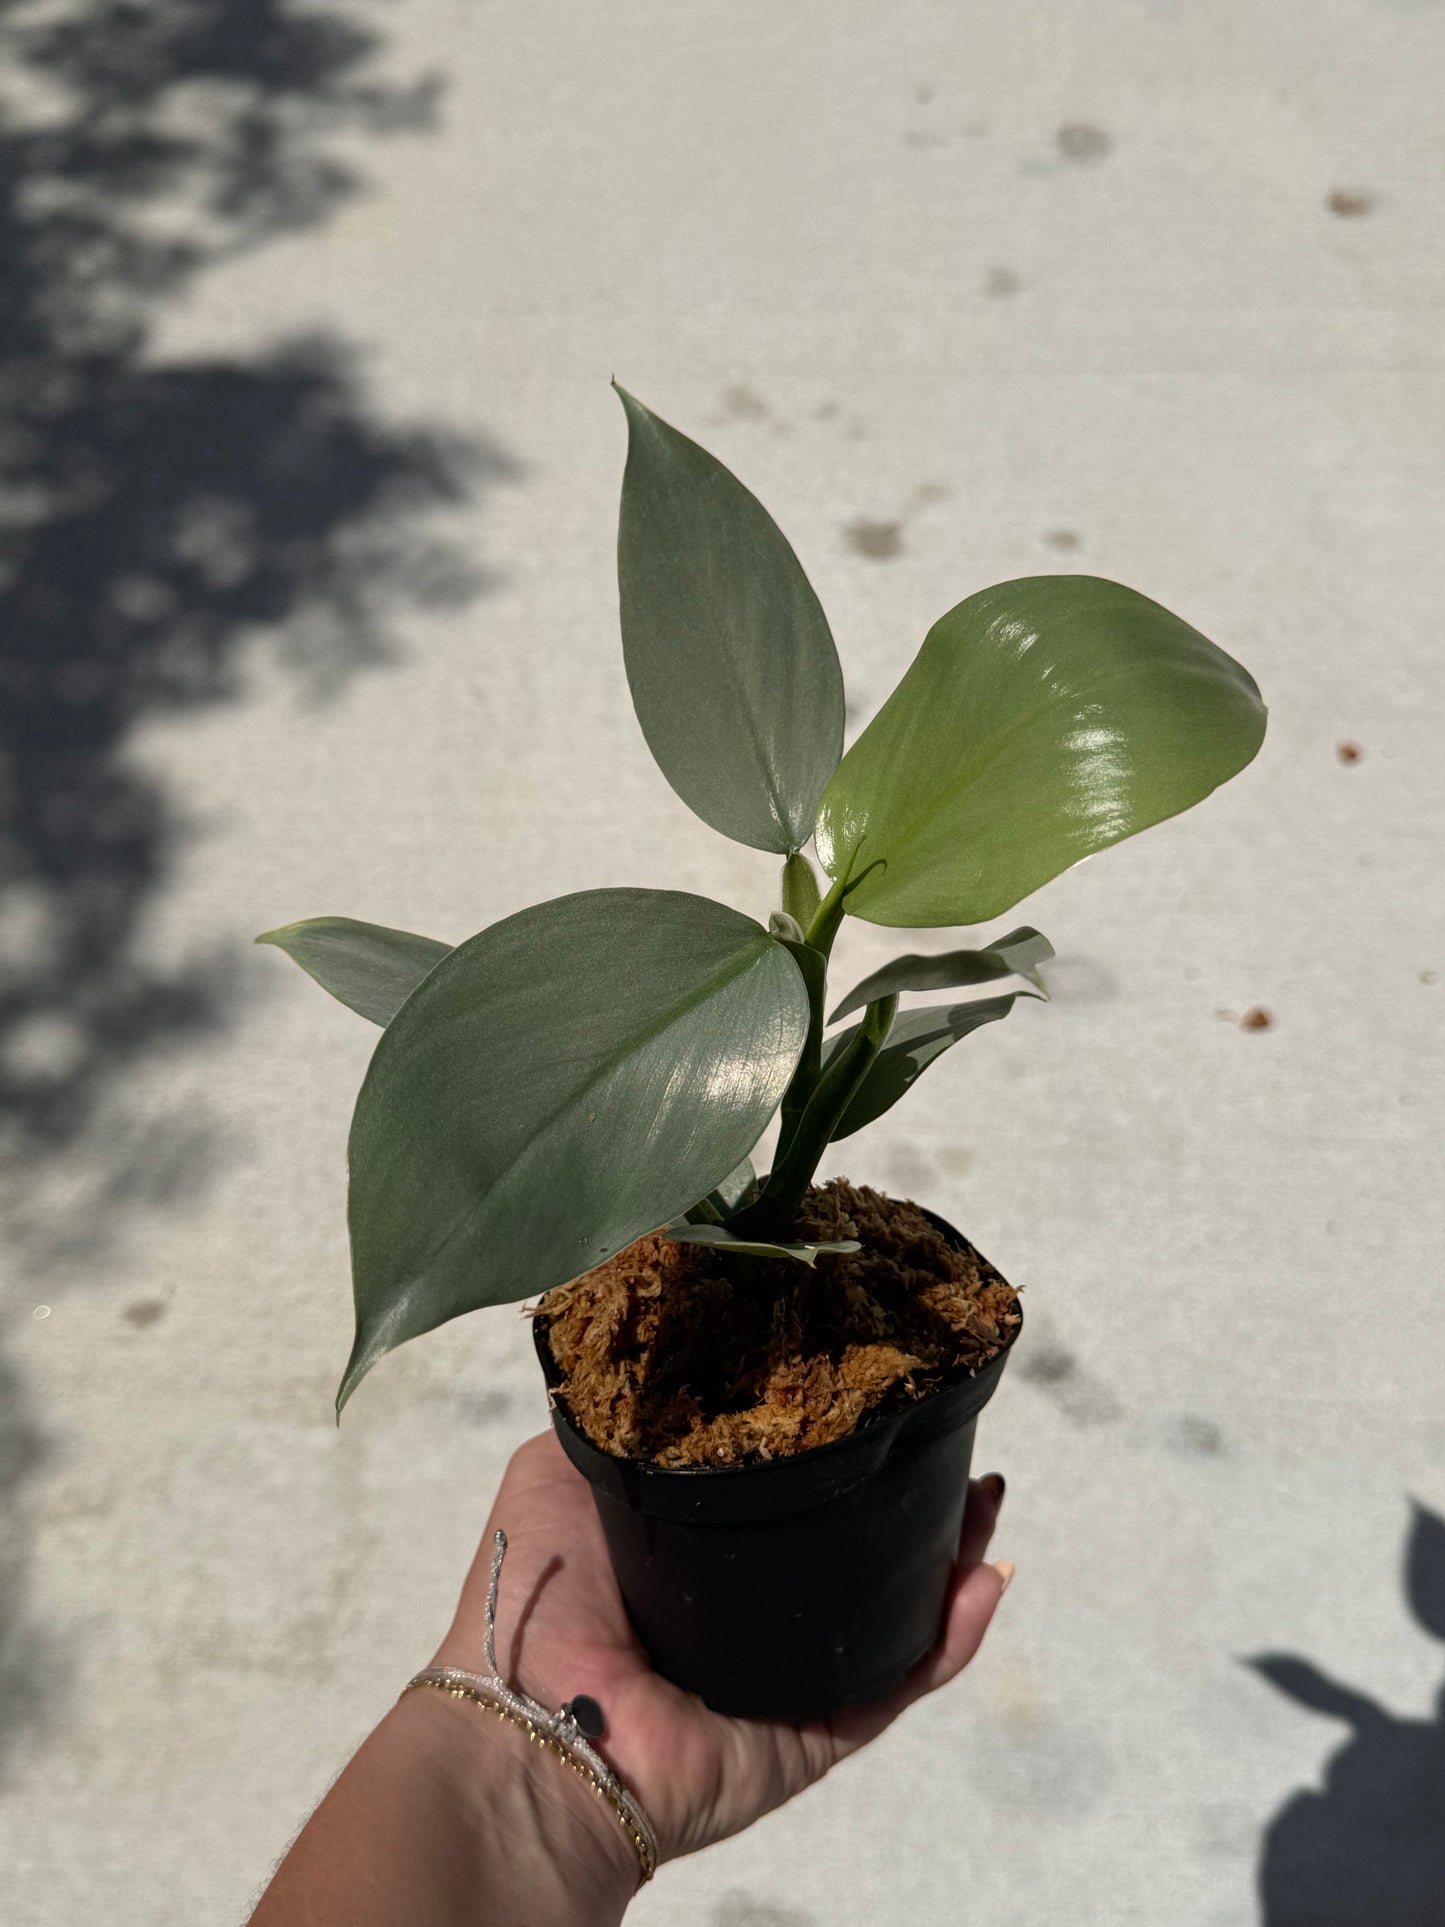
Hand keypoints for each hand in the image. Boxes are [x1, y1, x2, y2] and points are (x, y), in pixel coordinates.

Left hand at [432, 1430, 1011, 1861]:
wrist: (530, 1722)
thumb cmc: (528, 1595)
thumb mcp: (558, 1467)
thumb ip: (615, 1415)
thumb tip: (660, 1349)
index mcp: (694, 1559)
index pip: (792, 1498)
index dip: (846, 1455)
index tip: (889, 1399)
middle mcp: (747, 1616)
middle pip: (861, 1554)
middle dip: (923, 1507)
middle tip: (964, 1456)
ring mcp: (785, 1679)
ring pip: (896, 1614)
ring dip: (953, 1561)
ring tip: (988, 1507)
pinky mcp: (812, 1734)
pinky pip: (899, 1684)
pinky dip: (951, 1638)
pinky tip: (982, 1581)